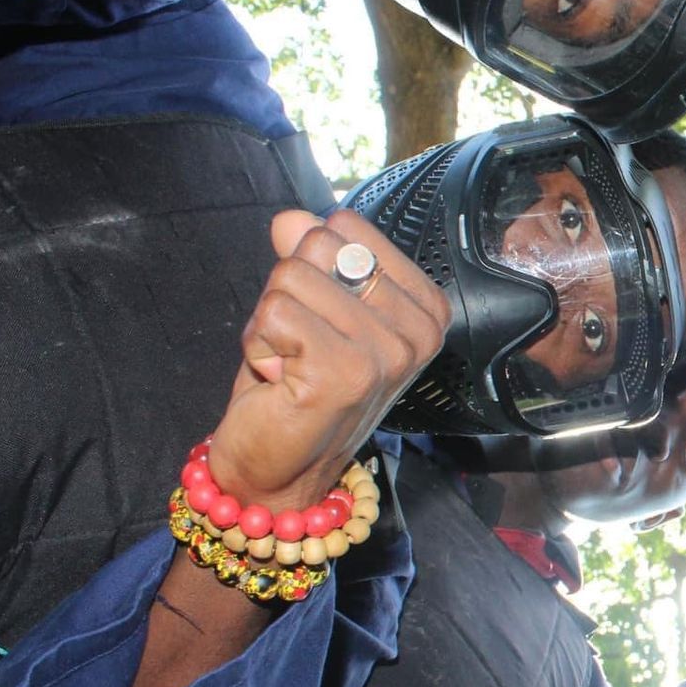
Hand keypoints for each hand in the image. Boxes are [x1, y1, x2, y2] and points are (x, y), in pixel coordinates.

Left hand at [207, 210, 448, 514]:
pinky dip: (260, 345)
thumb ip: (309, 257)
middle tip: (300, 344)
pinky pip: (275, 312)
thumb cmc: (297, 386)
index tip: (321, 320)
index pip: (346, 225)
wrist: (277, 469)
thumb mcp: (309, 307)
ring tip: (290, 363)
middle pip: (319, 244)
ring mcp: (389, 353)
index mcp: (425, 306)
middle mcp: (421, 329)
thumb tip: (293, 217)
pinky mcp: (349, 373)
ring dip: (270, 322)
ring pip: (291, 277)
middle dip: (288, 290)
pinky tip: (282, 379)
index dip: (313, 266)